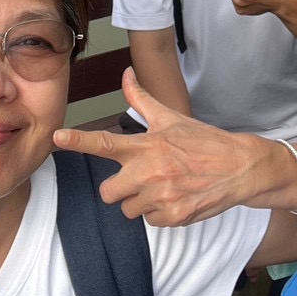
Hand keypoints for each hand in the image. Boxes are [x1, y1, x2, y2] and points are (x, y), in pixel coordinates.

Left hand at [53, 69, 283, 225]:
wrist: (239, 167)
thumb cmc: (202, 141)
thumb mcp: (171, 118)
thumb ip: (141, 99)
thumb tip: (125, 73)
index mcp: (146, 145)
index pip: (105, 143)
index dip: (78, 141)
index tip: (57, 137)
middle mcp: (150, 171)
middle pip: (108, 192)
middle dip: (120, 188)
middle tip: (140, 177)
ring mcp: (161, 196)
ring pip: (129, 210)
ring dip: (141, 201)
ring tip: (164, 186)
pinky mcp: (173, 217)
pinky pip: (150, 221)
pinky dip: (160, 212)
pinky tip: (176, 197)